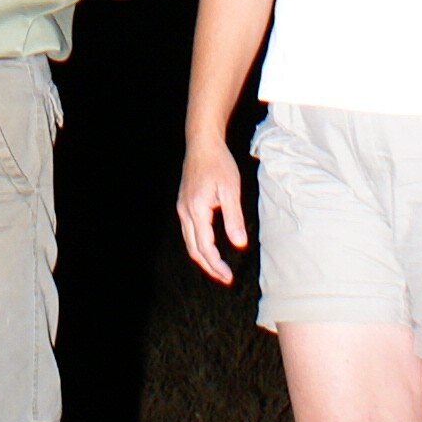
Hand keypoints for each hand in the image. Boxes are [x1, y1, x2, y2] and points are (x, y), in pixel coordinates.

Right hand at [177, 139, 247, 286]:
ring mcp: (182, 208)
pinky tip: (209, 246)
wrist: (202, 143)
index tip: (228, 277)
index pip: (205, 247)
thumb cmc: (218, 163)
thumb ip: (234, 218)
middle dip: (209, 266)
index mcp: (197, 210)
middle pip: (194, 249)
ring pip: (189, 241)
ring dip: (203, 257)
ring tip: (218, 268)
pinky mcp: (184, 204)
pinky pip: (189, 231)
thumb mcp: (231, 190)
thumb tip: (239, 244)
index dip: (216, 265)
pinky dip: (198, 245)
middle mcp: (185, 212)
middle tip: (225, 278)